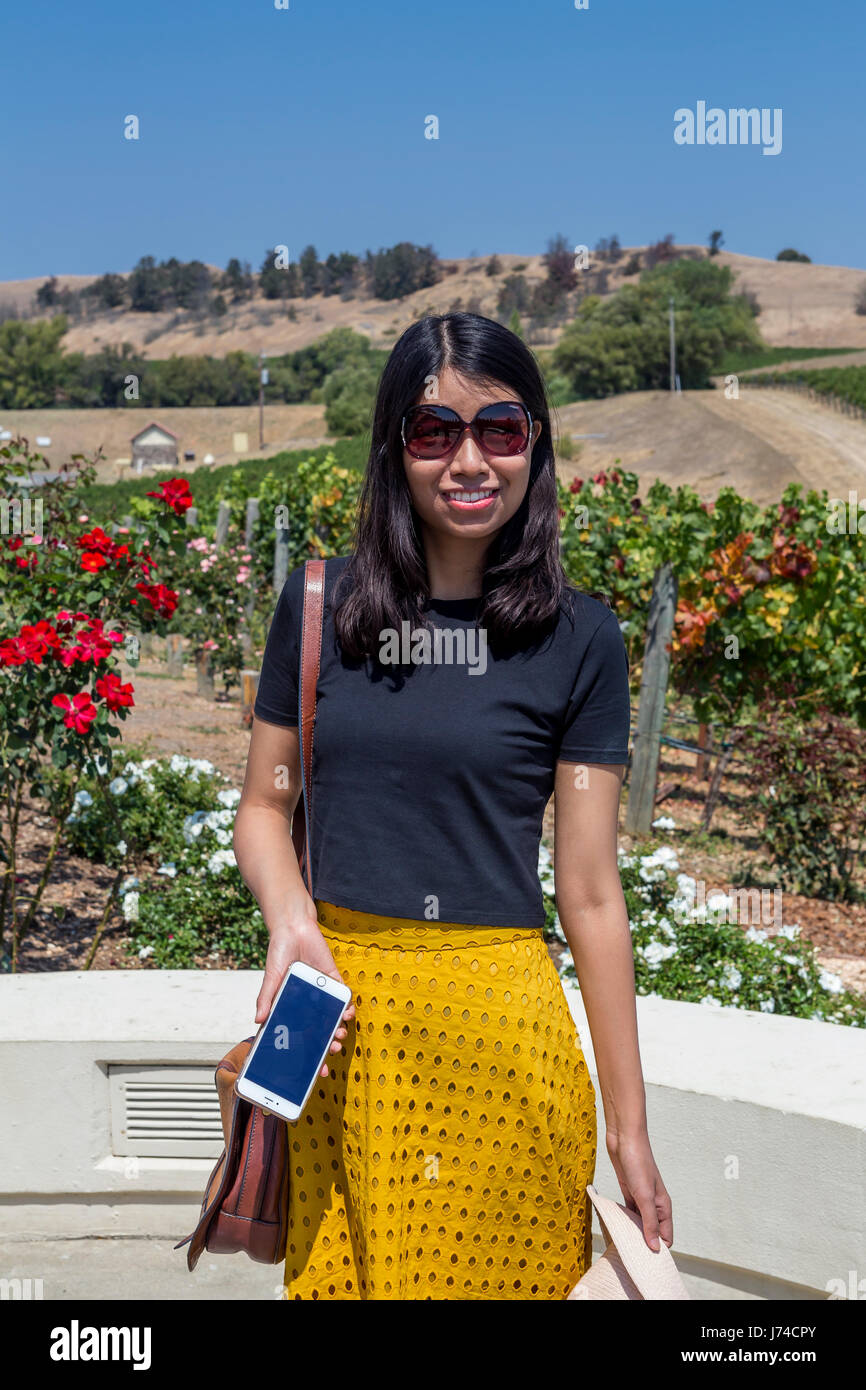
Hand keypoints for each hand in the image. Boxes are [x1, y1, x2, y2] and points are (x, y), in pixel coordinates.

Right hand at [255, 904, 355, 1078]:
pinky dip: (347, 1006)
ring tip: (339, 1036)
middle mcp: (307, 1002)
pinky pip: (342, 996)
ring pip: (333, 1016)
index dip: (306, 1052)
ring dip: (338, 1028)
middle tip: (331, 1051)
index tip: (313, 1068)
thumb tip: (258, 1020)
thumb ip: (266, 997)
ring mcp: (321, 992)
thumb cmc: (279, 952)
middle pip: (319, 1029)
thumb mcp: (271, 976)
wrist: (294, 927)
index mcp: (290, 1005)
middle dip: (326, 1043)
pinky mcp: (333, 979)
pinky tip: (347, 1013)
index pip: (298, 1033)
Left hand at [605, 1129, 672, 1252]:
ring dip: (633, 1232)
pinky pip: (628, 1212)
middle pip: (652, 1231)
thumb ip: (649, 1222)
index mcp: (663, 1206)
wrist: (624, 1138)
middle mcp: (653, 1204)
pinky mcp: (629, 1191)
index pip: (665, 1237)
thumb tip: (655, 1248)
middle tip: (630, 1257)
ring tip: (622, 1247)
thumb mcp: (644, 1195)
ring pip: (639, 1222)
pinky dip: (624, 1220)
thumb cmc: (638, 1162)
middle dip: (643, 1243)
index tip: (644, 1262)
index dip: (658, 1250)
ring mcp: (641, 1197)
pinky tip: (616, 1228)